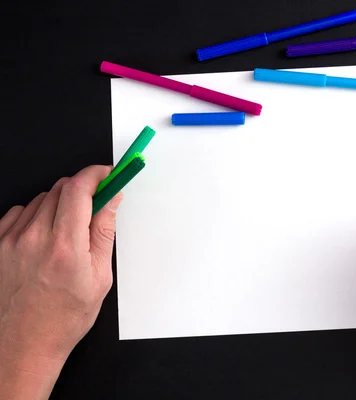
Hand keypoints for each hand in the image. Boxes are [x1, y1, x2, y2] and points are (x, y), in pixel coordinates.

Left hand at [0, 166, 120, 399]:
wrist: (23, 344)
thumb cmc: (63, 317)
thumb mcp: (99, 276)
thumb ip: (104, 231)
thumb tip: (111, 200)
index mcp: (65, 247)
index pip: (80, 189)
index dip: (97, 174)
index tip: (108, 174)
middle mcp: (34, 239)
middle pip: (61, 188)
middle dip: (83, 190)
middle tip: (95, 206)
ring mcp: (11, 240)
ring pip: (42, 198)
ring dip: (60, 204)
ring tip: (67, 233)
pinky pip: (20, 212)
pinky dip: (36, 216)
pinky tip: (44, 238)